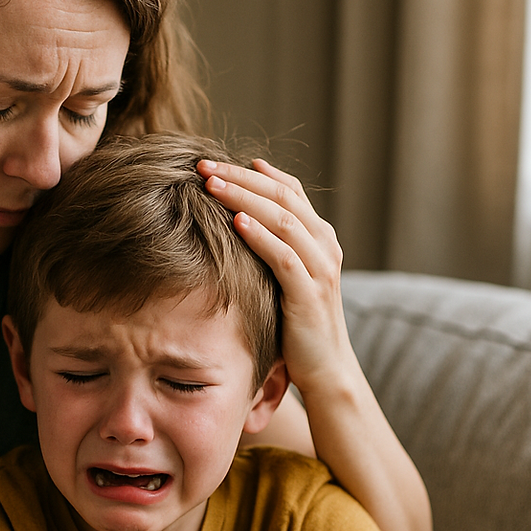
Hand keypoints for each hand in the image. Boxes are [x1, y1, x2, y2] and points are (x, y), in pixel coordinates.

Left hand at [198, 158, 354, 398]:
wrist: (326, 369)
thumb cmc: (297, 324)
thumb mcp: (284, 279)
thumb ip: (271, 249)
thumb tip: (234, 221)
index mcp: (318, 236)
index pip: (287, 189)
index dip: (253, 172)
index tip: (217, 161)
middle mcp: (324, 245)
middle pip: (281, 196)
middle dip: (240, 177)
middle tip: (204, 164)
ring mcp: (320, 268)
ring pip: (282, 219)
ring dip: (244, 198)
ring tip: (211, 184)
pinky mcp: (309, 294)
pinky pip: (284, 256)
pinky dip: (259, 235)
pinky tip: (234, 222)